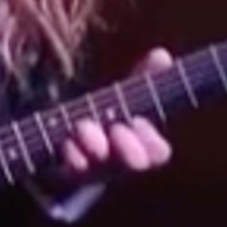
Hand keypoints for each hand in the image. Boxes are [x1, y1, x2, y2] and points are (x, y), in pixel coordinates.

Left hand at [51, 47, 177, 186]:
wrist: (63, 140)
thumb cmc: (107, 115)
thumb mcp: (127, 95)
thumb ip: (145, 78)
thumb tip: (162, 54)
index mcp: (140, 147)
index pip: (157, 153)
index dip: (151, 141)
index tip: (139, 121)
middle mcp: (120, 163)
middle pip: (133, 165)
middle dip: (128, 148)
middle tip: (118, 129)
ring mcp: (94, 171)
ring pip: (99, 166)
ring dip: (93, 144)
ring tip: (83, 126)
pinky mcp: (67, 172)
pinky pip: (70, 170)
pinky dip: (69, 152)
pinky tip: (66, 141)